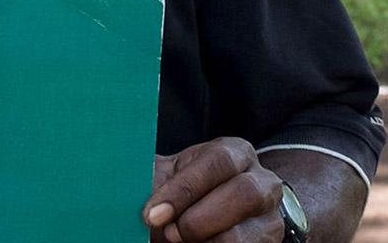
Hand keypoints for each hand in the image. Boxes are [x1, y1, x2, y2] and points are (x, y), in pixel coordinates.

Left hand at [143, 137, 284, 242]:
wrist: (208, 221)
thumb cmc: (184, 195)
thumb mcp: (169, 178)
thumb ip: (151, 176)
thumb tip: (118, 181)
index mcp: (234, 153)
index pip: (217, 162)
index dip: (183, 189)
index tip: (151, 213)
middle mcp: (262, 181)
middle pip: (242, 193)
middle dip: (196, 219)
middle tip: (168, 233)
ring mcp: (269, 218)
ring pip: (243, 235)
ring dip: (204, 242)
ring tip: (179, 242)